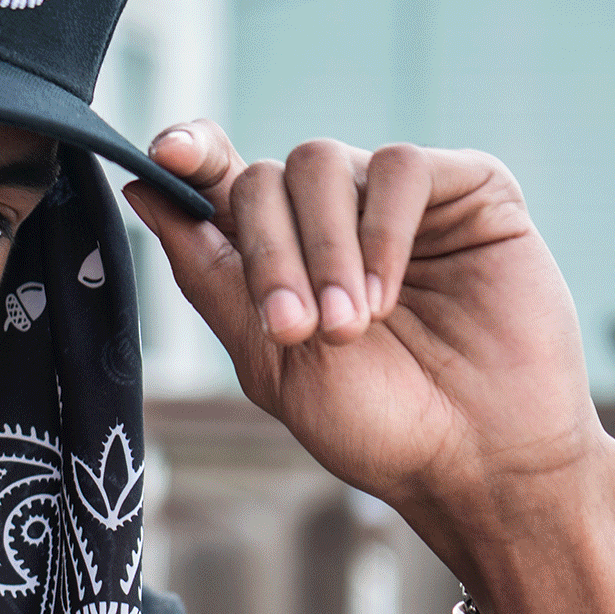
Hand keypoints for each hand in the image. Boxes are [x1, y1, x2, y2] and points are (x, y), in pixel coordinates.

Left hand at [124, 124, 614, 577]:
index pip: (219, 180)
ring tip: (344, 328)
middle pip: (262, 179)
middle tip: (293, 329)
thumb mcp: (268, 358)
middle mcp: (330, 217)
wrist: (475, 457)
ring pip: (322, 164)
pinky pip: (400, 166)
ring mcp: (395, 200)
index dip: (189, 157)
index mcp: (275, 256)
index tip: (165, 155)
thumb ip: (209, 272)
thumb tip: (139, 187)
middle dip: (267, 254)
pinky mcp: (466, 189)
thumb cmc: (372, 423)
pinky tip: (386, 295)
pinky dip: (380, 231)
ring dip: (322, 251)